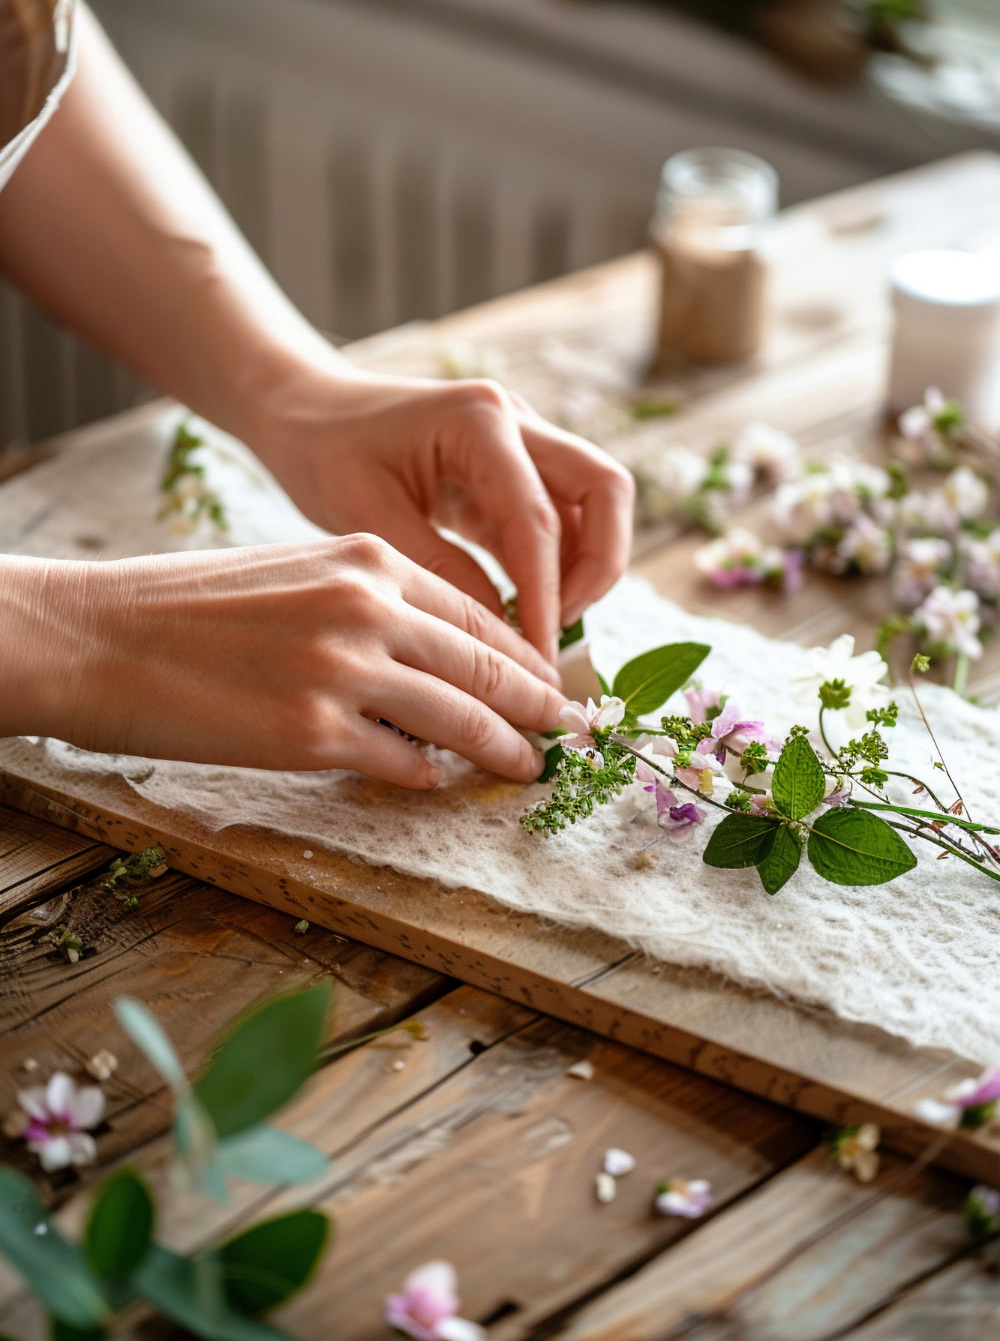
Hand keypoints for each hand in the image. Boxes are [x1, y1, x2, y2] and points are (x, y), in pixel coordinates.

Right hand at [0, 539, 565, 785]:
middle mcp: (367, 607)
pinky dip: (427, 776)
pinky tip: (438, 783)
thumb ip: (370, 608)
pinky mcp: (312, 734)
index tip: (548, 683)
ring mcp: (343, 671)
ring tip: (528, 770)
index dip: (522, 655)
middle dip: (537, 704)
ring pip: (460, 718)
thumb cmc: (189, 607)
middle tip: (569, 731)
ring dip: (503, 750)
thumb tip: (433, 667)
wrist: (98, 636)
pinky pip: (401, 763)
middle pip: (485, 664)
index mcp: (366, 558)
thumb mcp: (295, 575)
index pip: (474, 613)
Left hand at [245, 366, 634, 664]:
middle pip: (607, 490)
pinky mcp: (515, 471)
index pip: (538, 518)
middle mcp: (516, 421)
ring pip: (594, 505)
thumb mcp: (368, 517)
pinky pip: (562, 519)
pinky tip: (523, 613)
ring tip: (542, 629)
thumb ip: (438, 571)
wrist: (306, 411)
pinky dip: (557, 566)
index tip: (536, 656)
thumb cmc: (325, 453)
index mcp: (478, 421)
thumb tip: (499, 637)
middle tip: (558, 629)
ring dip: (585, 568)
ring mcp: (524, 442)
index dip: (546, 594)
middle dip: (598, 568)